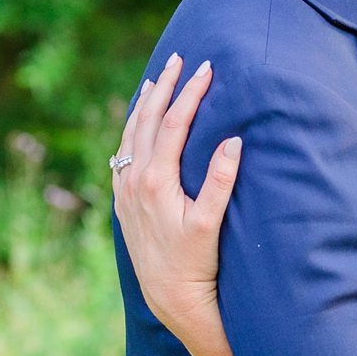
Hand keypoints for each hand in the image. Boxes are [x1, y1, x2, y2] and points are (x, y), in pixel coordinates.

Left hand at [110, 54, 240, 344]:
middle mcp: (134, 181)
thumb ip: (220, 180)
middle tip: (179, 59)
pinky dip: (131, 129)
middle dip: (164, 87)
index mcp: (156, 180)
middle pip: (146, 120)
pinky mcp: (122, 200)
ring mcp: (124, 190)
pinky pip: (123, 152)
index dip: (190, 93)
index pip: (173, 123)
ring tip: (155, 80)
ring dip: (143, 104)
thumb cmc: (195, 262)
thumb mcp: (210, 223)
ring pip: (130, 134)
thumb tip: (234, 140)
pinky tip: (138, 122)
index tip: (207, 69)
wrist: (168, 296)